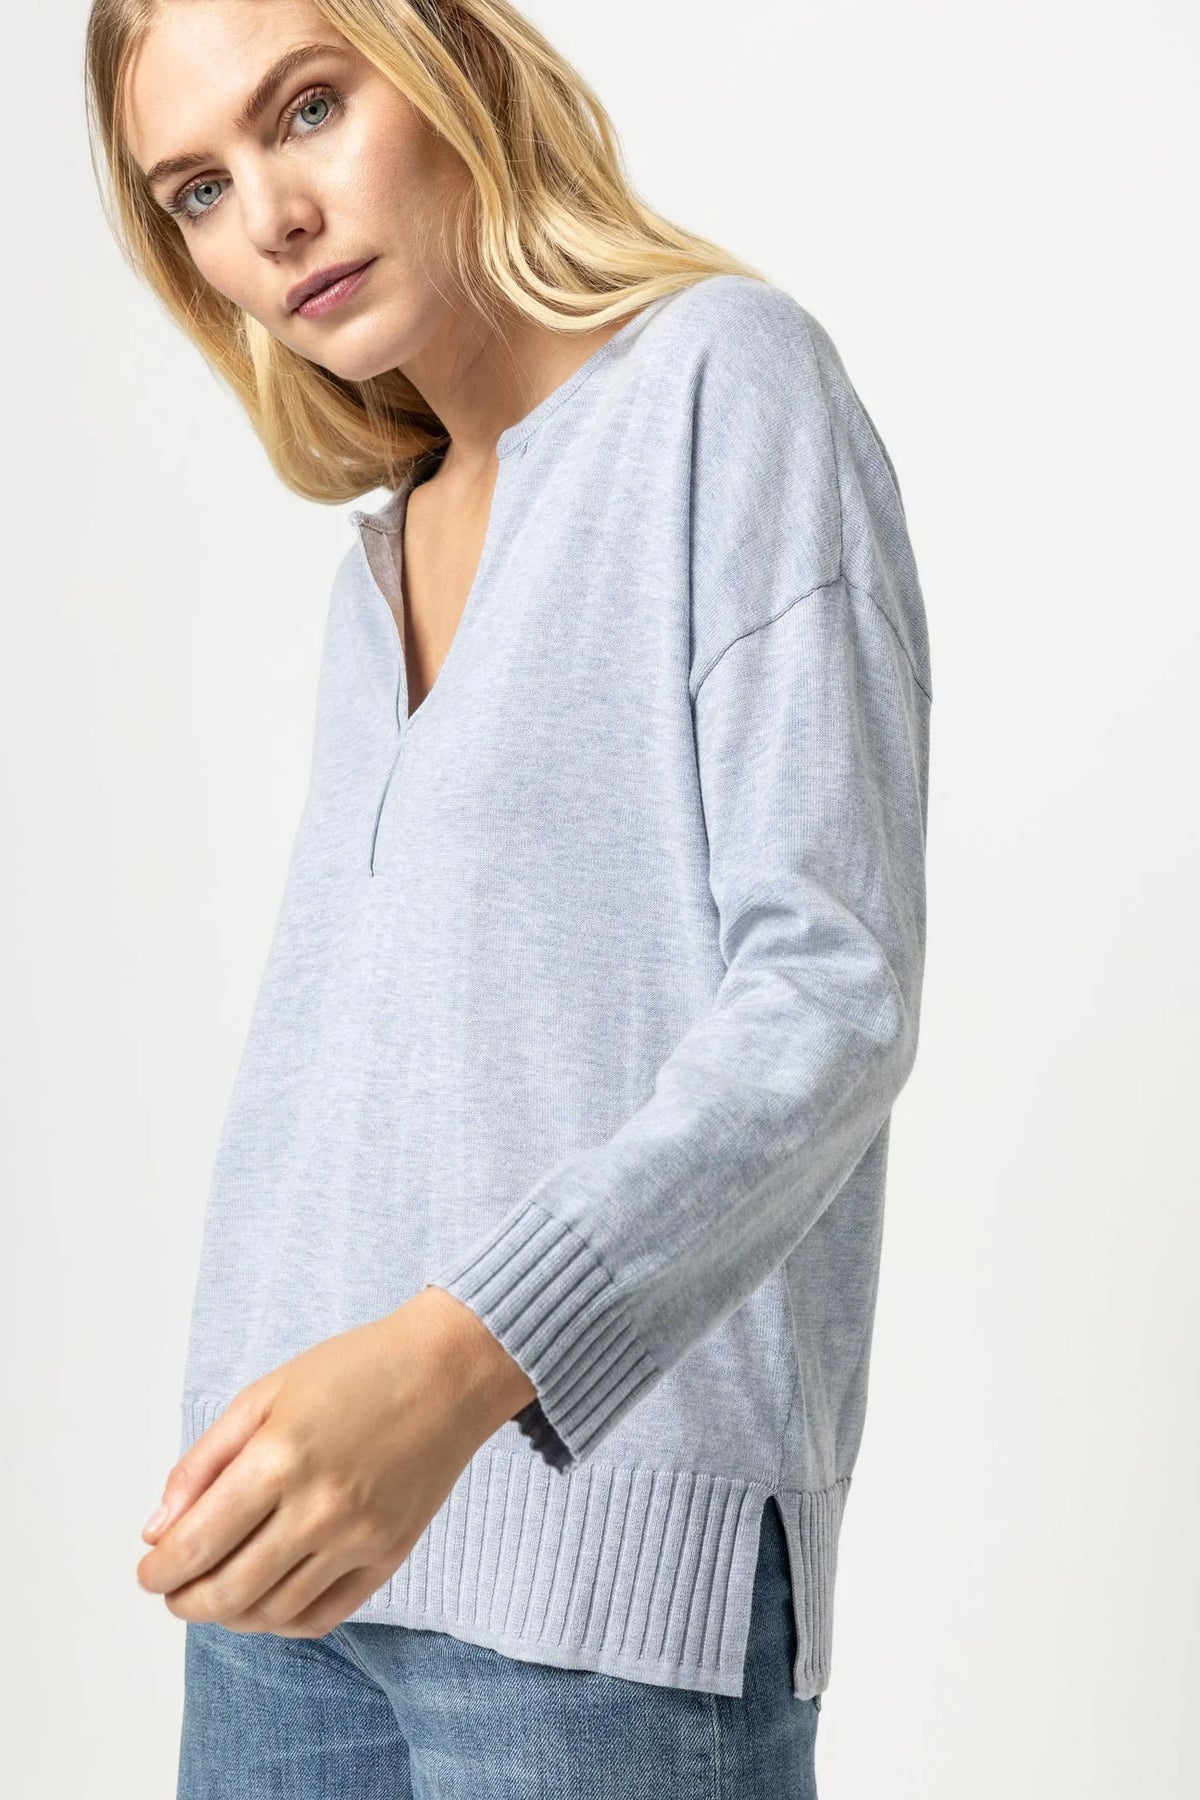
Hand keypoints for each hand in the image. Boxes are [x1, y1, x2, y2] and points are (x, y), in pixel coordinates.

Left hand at [135, 1286, 536, 1635]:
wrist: (449, 1372)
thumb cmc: (356, 1370)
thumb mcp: (266, 1394)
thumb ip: (205, 1462)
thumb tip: (156, 1530)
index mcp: (278, 1458)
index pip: (195, 1545)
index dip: (159, 1572)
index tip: (148, 1572)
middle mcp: (317, 1508)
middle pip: (227, 1592)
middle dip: (185, 1601)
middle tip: (174, 1591)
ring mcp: (357, 1538)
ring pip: (271, 1613)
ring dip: (230, 1615)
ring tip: (217, 1593)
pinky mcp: (389, 1555)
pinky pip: (323, 1615)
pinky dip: (282, 1623)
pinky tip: (266, 1603)